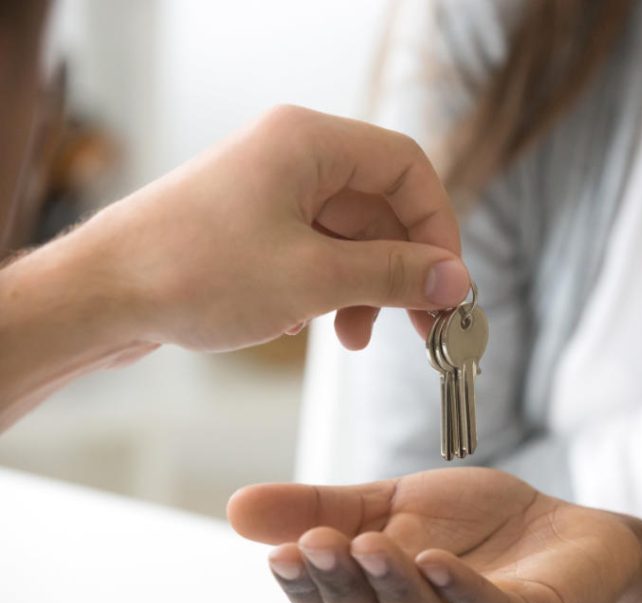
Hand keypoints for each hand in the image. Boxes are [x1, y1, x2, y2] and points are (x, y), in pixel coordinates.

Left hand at [56, 105, 469, 352]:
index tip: (449, 283)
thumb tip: (455, 280)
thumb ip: (393, 275)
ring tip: (358, 338)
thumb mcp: (313, 279)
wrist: (101, 295)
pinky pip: (319, 251)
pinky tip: (313, 325)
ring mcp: (273, 190)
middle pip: (383, 206)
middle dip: (404, 269)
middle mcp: (294, 156)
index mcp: (310, 142)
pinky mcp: (256, 224)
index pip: (407, 168)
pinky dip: (331, 289)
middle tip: (425, 325)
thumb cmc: (194, 272)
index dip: (438, 226)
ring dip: (367, 288)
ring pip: (353, 235)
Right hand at [227, 468, 641, 602]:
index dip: (303, 589)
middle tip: (311, 542)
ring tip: (366, 544)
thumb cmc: (477, 525)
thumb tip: (234, 508)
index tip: (276, 553)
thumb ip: (323, 508)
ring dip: (392, 587)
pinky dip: (462, 590)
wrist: (567, 529)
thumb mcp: (391, 505)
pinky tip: (437, 559)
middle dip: (339, 585)